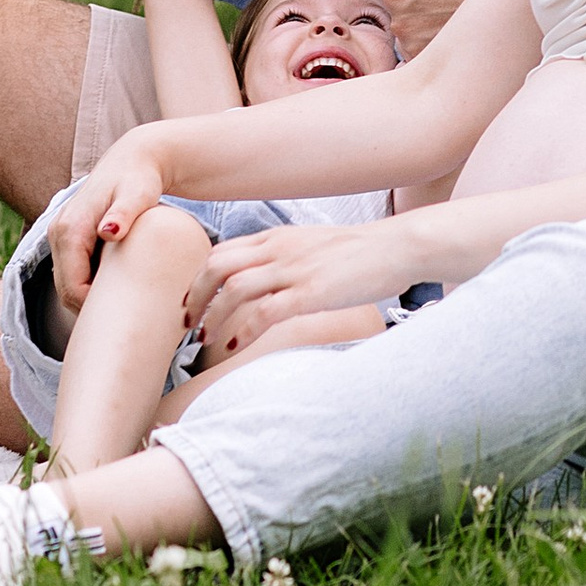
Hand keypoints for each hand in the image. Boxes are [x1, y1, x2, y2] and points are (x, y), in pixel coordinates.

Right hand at [50, 129, 171, 312]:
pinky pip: (72, 272)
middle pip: (65, 290)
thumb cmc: (139, 178)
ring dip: (90, 298)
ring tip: (124, 306)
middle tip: (127, 318)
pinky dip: (90, 284)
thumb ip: (124, 213)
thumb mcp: (137, 194)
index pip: (72, 288)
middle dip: (91, 309)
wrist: (134, 159)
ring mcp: (59, 235)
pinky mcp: (68, 237)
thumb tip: (108, 232)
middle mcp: (57, 233)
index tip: (126, 316)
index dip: (95, 308)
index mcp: (69, 229)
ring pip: (67, 283)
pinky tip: (117, 288)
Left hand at [184, 219, 421, 358]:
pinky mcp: (312, 292)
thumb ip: (285, 258)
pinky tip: (234, 347)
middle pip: (217, 267)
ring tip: (205, 342)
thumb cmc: (359, 252)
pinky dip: (243, 330)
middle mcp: (279, 249)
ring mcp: (295, 269)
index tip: (192, 304)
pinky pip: (265, 311)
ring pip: (234, 289)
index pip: (221, 252)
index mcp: (277, 237)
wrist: (397, 246)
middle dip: (195, 297)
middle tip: (188, 325)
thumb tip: (266, 281)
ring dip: (213, 317)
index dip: (198, 279)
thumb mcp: (312, 246)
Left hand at [383, 0, 498, 54]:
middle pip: (407, 10)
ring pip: (416, 31)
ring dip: (430, 25)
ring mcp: (413, 45)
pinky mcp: (428, 61)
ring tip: (456, 13)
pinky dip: (437, 42)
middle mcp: (399, 21)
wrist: (509, 5)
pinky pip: (425, 50)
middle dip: (425, 4)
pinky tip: (455, 30)